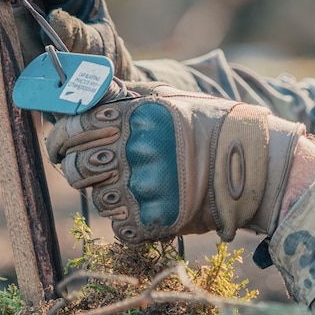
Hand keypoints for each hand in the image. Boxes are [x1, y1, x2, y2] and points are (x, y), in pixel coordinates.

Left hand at [44, 84, 304, 245]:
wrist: (255, 166)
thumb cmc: (214, 128)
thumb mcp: (172, 100)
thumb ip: (128, 97)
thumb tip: (86, 86)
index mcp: (136, 116)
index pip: (74, 127)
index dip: (60, 139)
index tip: (58, 148)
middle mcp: (136, 148)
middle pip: (76, 169)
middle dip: (78, 171)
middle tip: (92, 172)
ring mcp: (144, 186)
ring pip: (98, 200)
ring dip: (111, 196)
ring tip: (139, 188)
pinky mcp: (155, 219)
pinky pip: (121, 228)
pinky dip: (132, 222)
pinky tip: (152, 208)